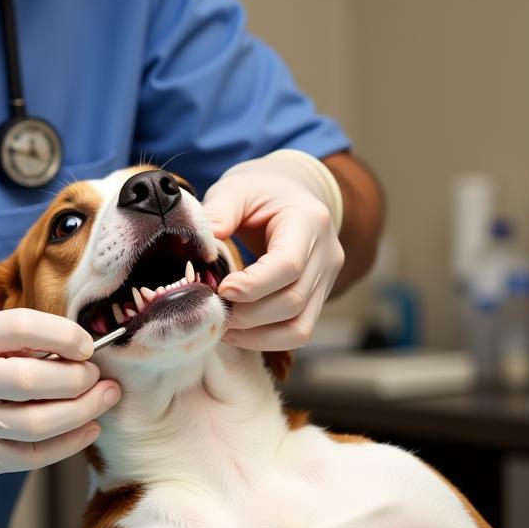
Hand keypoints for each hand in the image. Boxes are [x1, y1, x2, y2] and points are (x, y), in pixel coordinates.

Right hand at [0, 310, 120, 480]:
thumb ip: (9, 340)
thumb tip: (74, 350)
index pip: (21, 328)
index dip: (64, 336)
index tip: (87, 344)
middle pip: (32, 382)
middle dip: (79, 380)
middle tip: (100, 376)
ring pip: (35, 426)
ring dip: (81, 413)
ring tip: (105, 399)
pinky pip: (26, 457)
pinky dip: (64, 445)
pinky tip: (85, 430)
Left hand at [202, 151, 344, 350]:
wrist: (291, 194)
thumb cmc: (261, 191)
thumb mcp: (236, 188)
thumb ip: (218, 213)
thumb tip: (201, 248)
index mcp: (310, 221)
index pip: (289, 265)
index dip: (253, 285)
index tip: (220, 289)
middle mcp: (327, 255)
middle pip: (293, 302)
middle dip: (247, 315)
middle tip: (211, 309)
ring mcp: (327, 280)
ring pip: (299, 327)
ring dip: (256, 335)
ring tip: (221, 325)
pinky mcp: (318, 299)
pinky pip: (297, 331)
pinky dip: (266, 339)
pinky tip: (236, 330)